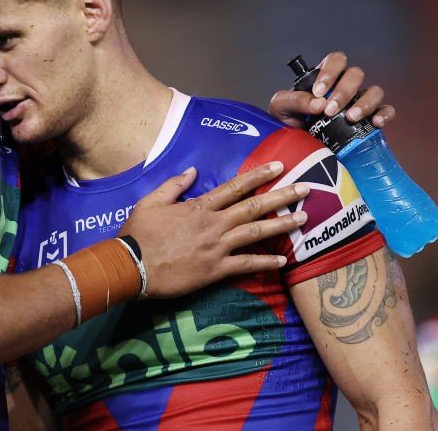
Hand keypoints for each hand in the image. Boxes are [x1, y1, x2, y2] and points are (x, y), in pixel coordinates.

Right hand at [120, 162, 307, 298]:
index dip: (258, 176)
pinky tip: (282, 260)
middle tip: (305, 189)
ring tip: (303, 218)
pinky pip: (246, 265)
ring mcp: (216, 247)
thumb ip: (174, 185)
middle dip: (281, 196)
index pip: (234, 187)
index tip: (278, 166)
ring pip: (256, 232)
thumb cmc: (139, 233)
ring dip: (282, 225)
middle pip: (253, 207)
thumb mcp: (150, 201)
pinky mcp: (215, 270)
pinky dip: (265, 261)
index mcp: (199, 206)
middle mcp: (213, 224)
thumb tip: (193, 171)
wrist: (132, 266)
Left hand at [269, 51, 394, 127]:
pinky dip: (384, 114)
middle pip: (355, 75)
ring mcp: (360, 102)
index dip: (330, 72)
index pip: (336, 61)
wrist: (296, 147)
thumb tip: (318, 103)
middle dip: (344, 91)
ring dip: (364, 103)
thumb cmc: (288, 121)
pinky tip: (375, 123)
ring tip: (350, 118)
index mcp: (325, 78)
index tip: (318, 91)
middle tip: (330, 110)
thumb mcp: (281, 107)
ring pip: (374, 91)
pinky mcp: (370, 120)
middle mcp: (345, 86)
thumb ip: (294, 100)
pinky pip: (386, 111)